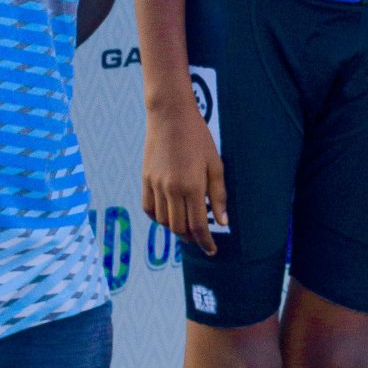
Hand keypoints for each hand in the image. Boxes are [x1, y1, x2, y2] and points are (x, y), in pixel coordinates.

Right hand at [141, 102, 227, 253]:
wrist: (170, 116)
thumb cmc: (198, 138)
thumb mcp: (215, 165)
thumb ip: (218, 195)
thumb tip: (222, 222)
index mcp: (192, 187)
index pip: (198, 226)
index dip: (205, 242)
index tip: (212, 250)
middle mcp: (171, 190)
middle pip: (179, 228)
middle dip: (192, 238)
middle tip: (202, 238)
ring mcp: (155, 185)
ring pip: (163, 221)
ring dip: (176, 229)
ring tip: (188, 226)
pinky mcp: (145, 180)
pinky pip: (149, 208)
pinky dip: (159, 218)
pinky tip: (170, 215)